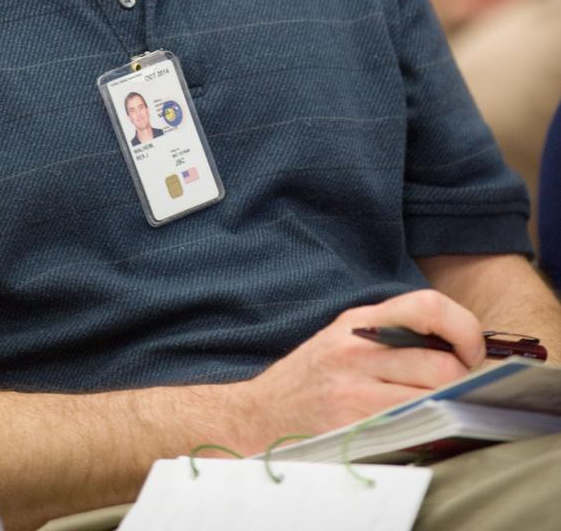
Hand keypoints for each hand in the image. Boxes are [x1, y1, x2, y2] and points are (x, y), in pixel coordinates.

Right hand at [234, 289, 484, 452]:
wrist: (263, 412)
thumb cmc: (314, 376)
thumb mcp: (346, 336)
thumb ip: (393, 332)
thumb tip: (457, 342)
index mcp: (361, 321)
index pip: (429, 306)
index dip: (465, 329)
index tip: (471, 350)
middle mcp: (358, 350)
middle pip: (442, 364)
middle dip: (462, 381)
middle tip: (458, 390)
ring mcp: (355, 391)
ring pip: (433, 398)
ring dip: (447, 407)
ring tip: (439, 408)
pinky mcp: (353, 426)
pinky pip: (411, 428)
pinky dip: (426, 429)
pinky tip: (418, 427)